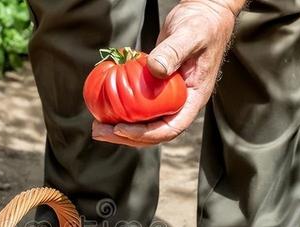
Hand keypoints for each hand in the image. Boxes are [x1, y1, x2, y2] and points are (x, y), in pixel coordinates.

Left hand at [92, 0, 237, 146]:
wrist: (202, 16)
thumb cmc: (202, 24)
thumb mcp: (190, 35)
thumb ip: (174, 52)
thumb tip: (155, 69)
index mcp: (193, 99)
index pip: (171, 128)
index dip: (145, 134)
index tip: (121, 128)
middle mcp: (180, 104)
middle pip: (154, 133)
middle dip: (126, 137)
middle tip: (99, 132)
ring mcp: (168, 99)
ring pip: (144, 124)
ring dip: (120, 130)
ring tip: (97, 127)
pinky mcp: (156, 91)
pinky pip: (139, 108)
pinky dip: (121, 111)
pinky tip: (103, 109)